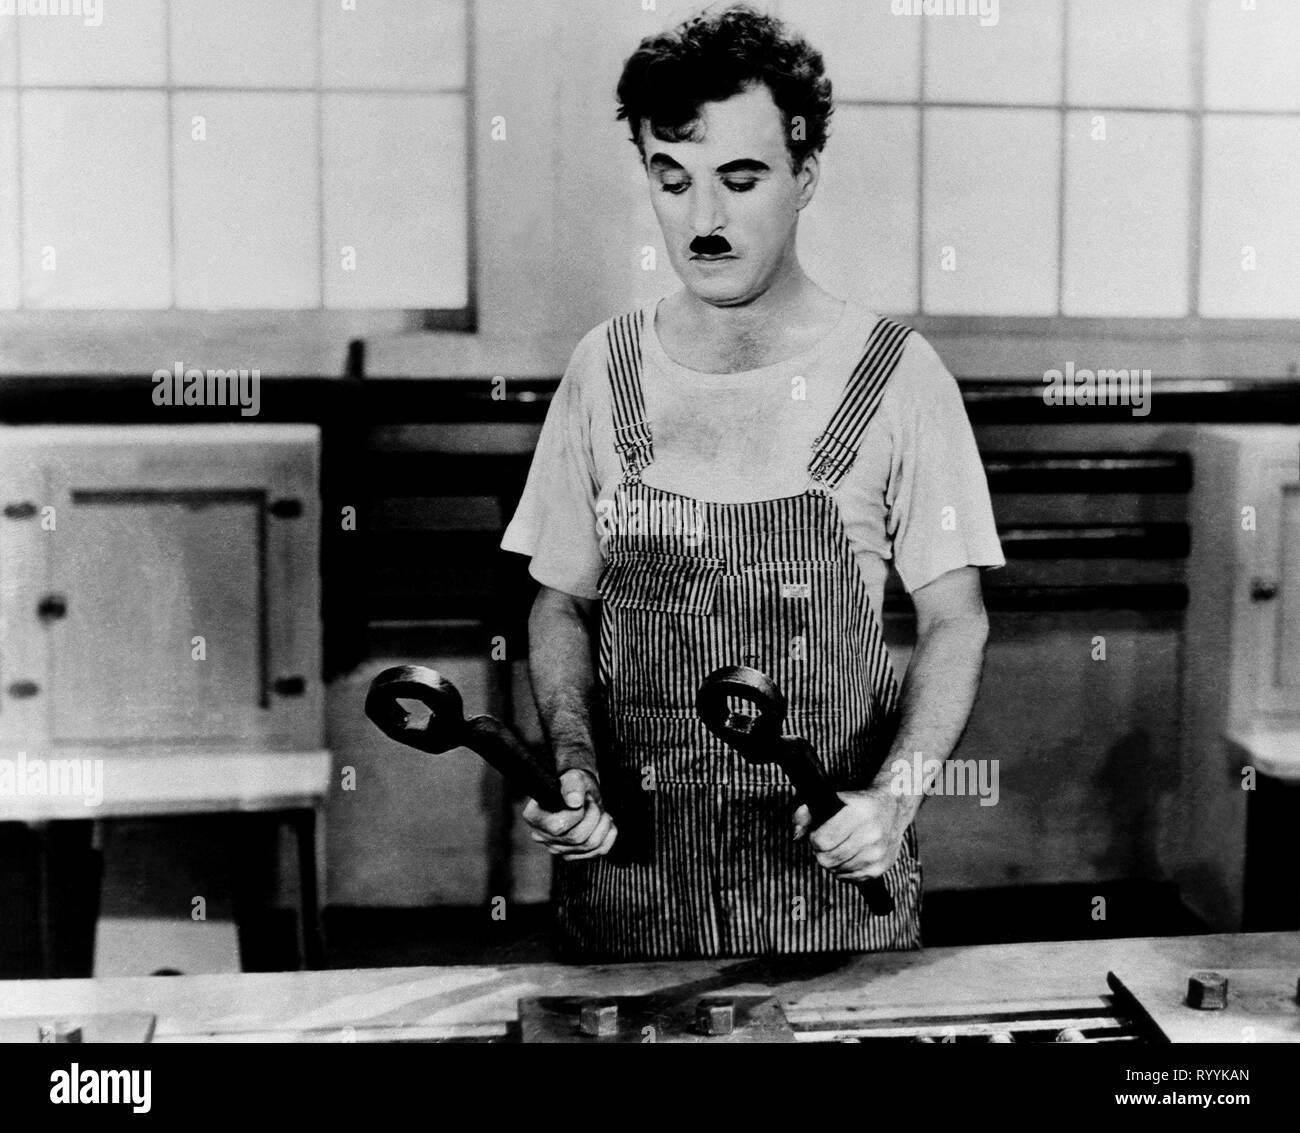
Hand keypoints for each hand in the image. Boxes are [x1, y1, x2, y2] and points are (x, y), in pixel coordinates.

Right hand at [522, 768, 617, 860]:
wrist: (581, 794)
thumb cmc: (573, 786)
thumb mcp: (572, 777)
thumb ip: (571, 786)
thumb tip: (574, 801)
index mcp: (534, 818)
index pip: (558, 827)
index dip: (577, 813)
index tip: (582, 800)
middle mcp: (543, 837)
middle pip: (576, 838)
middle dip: (593, 817)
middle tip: (593, 803)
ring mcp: (558, 849)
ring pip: (590, 845)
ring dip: (603, 825)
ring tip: (600, 811)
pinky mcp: (575, 854)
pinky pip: (599, 851)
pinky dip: (609, 835)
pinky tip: (605, 823)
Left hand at [792, 787, 907, 881]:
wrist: (892, 808)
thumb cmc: (857, 803)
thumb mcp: (833, 798)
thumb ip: (806, 813)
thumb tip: (796, 835)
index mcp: (859, 813)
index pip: (823, 841)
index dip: (813, 839)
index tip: (816, 833)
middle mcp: (872, 834)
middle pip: (828, 859)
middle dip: (820, 852)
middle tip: (824, 843)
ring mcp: (877, 854)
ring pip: (837, 870)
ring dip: (832, 862)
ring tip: (838, 848)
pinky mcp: (880, 868)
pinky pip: (850, 878)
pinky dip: (844, 870)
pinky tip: (848, 855)